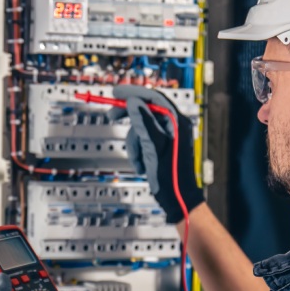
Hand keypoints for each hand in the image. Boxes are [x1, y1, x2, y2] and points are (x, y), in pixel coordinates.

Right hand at [109, 85, 203, 223]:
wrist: (177, 198)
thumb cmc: (171, 176)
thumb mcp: (154, 147)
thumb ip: (144, 122)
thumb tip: (134, 102)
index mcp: (177, 122)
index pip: (154, 98)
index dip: (134, 93)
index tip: (116, 92)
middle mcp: (174, 126)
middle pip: (146, 110)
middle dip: (129, 117)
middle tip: (112, 115)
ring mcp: (168, 136)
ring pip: (141, 128)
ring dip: (134, 144)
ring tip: (139, 160)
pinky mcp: (161, 146)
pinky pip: (143, 141)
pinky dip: (138, 152)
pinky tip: (143, 164)